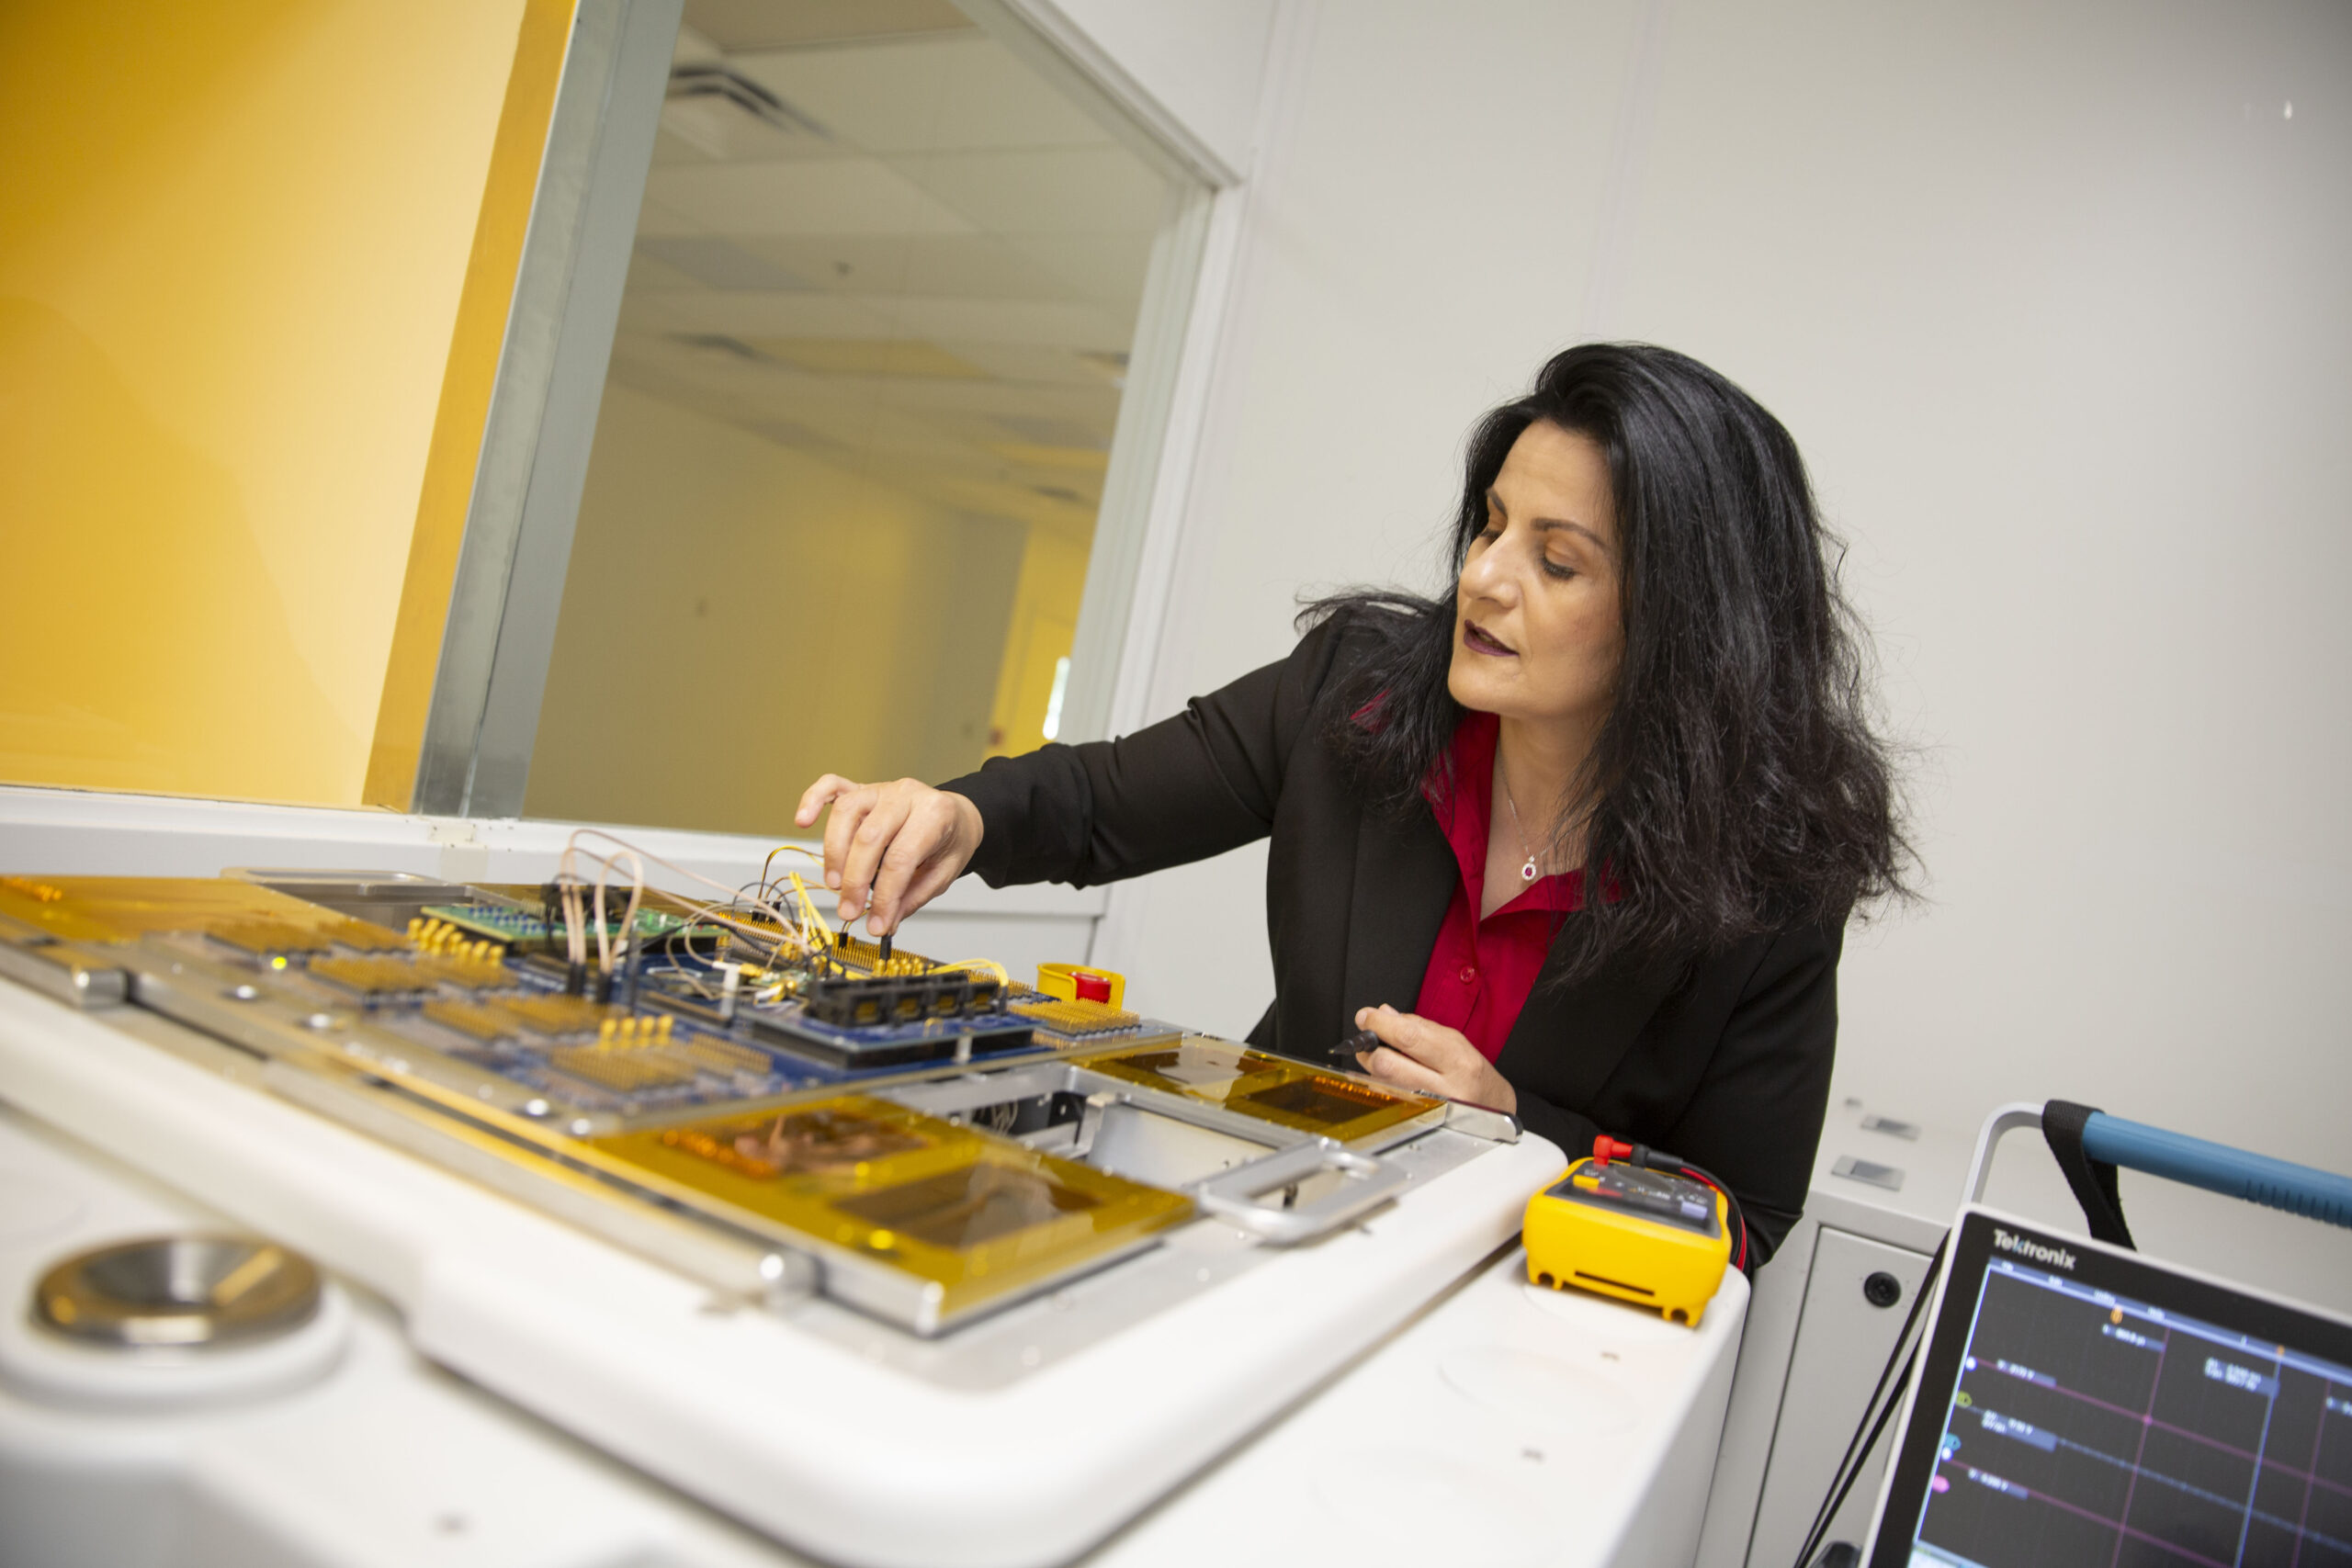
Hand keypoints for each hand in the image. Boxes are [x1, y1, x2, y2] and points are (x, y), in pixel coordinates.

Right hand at [793, 775, 983, 936]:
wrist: (957, 814)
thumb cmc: (950, 840)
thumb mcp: (943, 874)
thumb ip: (912, 897)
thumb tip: (884, 921)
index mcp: (934, 814)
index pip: (901, 858)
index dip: (885, 896)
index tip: (877, 924)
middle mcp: (905, 795)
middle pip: (870, 836)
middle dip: (855, 881)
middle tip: (849, 911)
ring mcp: (882, 788)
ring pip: (846, 812)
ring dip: (834, 853)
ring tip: (834, 884)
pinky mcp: (863, 788)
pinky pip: (832, 786)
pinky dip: (813, 800)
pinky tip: (803, 821)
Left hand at [1347, 1004, 1516, 1112]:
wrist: (1491, 1105)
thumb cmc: (1470, 1070)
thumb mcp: (1453, 1040)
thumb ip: (1416, 1026)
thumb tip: (1383, 1013)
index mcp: (1457, 1060)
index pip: (1408, 1038)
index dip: (1380, 1025)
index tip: (1366, 1017)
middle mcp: (1446, 1087)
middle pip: (1388, 1065)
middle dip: (1369, 1047)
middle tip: (1367, 1038)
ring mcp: (1431, 1109)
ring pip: (1383, 1083)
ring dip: (1372, 1065)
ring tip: (1379, 1055)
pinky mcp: (1419, 1121)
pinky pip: (1389, 1098)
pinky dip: (1381, 1082)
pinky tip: (1388, 1075)